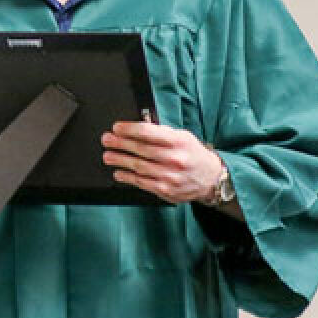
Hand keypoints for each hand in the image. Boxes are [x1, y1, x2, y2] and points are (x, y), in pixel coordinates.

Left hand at [101, 121, 220, 204]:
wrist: (211, 178)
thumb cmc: (193, 154)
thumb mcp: (183, 137)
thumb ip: (161, 133)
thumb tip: (137, 128)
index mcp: (178, 141)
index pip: (148, 132)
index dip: (129, 129)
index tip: (116, 127)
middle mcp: (174, 158)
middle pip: (140, 149)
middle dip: (120, 143)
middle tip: (107, 140)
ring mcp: (169, 176)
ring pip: (138, 166)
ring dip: (119, 160)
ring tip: (107, 156)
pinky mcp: (165, 190)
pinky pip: (141, 182)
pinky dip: (127, 177)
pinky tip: (118, 173)